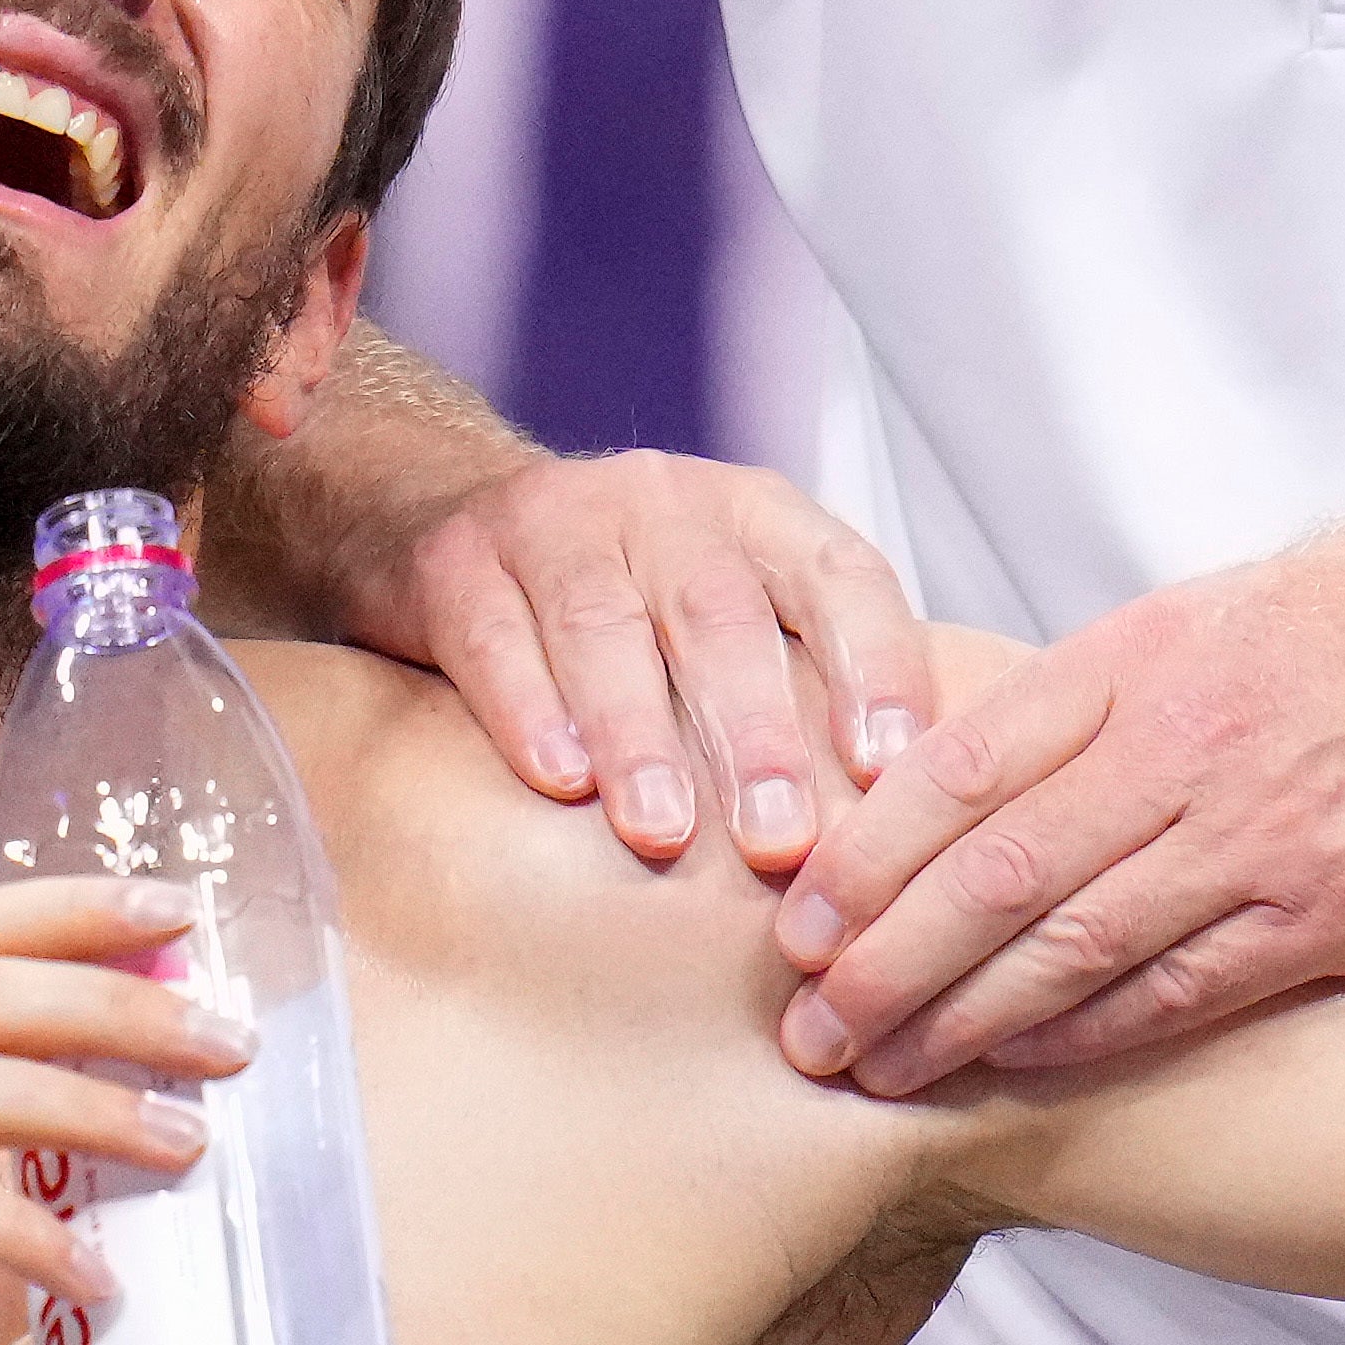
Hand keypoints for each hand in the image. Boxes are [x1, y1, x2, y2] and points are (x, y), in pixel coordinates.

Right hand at [363, 449, 935, 872]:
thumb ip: (804, 681)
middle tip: (779, 841)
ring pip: (605, 626)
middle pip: (720, 614)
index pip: (839, 578)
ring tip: (663, 831)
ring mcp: (556, 522)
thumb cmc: (626, 597)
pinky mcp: (457, 560)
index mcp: (759, 516)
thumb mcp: (727, 607)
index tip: (891, 770)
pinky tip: (558, 781)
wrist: (437, 509)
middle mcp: (666, 504)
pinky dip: (528, 709)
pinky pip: (495, 635)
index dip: (874, 666)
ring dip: (639, 736)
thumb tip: (907, 824)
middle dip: (754, 732)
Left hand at [770, 504, 1344, 1088]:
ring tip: (883, 1069)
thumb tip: (918, 799)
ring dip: (963, 1023)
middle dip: (886, 967)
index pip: (957, 772)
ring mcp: (1257, 835)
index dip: (866, 863)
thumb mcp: (1179, 627)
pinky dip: (1086, 1036)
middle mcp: (1184, 745)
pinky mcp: (1324, 912)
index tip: (798, 929)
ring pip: (1075, 948)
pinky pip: (1179, 992)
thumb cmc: (1327, 641)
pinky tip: (1015, 1065)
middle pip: (996, 877)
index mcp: (1130, 663)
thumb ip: (1061, 713)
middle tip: (810, 1036)